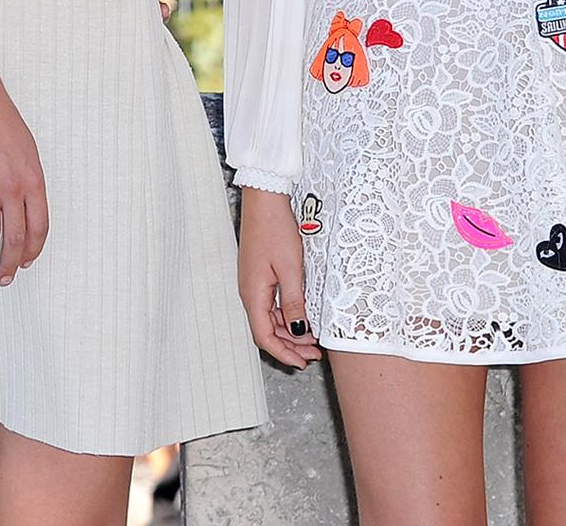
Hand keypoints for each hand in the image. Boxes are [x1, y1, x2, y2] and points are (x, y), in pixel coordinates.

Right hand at [0, 82, 48, 285]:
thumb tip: (29, 208)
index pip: (39, 227)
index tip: (25, 262)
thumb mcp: (29, 151)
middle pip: (15, 237)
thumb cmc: (2, 122)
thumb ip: (30, 181)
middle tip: (5, 278)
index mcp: (34, 181)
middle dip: (11, 262)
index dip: (32, 249)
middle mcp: (14, 188)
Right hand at [238, 187, 319, 366]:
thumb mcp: (291, 269)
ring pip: (270, 319)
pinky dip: (287, 316)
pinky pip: (271, 305)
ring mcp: (254, 284)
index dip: (283, 354)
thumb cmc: (275, 230)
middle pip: (267, 330)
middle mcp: (249, 292)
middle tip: (315, 354)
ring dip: (290, 331)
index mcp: (253, 294)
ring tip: (314, 338)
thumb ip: (293, 302)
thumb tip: (298, 329)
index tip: (303, 363)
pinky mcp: (260, 276)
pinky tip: (303, 316)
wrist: (265, 201)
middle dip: (290, 346)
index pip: (264, 336)